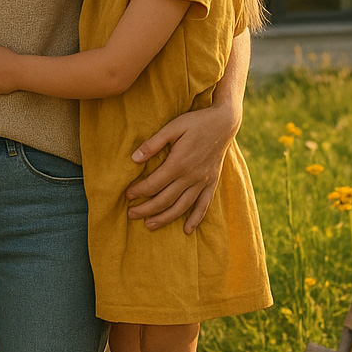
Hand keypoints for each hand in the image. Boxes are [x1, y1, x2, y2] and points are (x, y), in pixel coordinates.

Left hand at [125, 103, 238, 232]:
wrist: (224, 122)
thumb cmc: (196, 122)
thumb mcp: (173, 127)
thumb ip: (153, 143)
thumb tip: (134, 158)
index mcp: (179, 163)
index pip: (154, 184)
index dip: (139, 191)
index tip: (127, 195)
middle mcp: (191, 176)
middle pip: (165, 200)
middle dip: (146, 209)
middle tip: (131, 214)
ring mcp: (203, 182)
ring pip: (182, 207)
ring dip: (165, 218)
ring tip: (149, 225)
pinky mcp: (212, 182)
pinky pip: (204, 205)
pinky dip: (195, 218)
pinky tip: (187, 230)